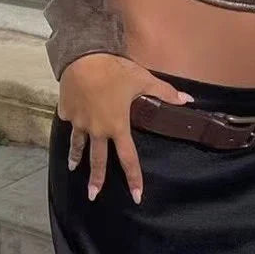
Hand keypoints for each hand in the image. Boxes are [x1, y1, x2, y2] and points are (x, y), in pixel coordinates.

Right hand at [57, 53, 194, 204]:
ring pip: (78, 145)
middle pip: (97, 160)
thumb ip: (165, 92)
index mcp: (117, 126)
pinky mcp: (66, 111)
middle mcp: (97, 130)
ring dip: (76, 157)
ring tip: (73, 167)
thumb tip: (188, 99)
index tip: (136, 196)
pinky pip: (70, 120)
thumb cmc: (115, 70)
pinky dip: (72, 122)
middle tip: (93, 195)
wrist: (83, 57)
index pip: (128, 158)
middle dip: (96, 179)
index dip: (134, 178)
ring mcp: (79, 122)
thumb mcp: (143, 79)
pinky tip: (71, 121)